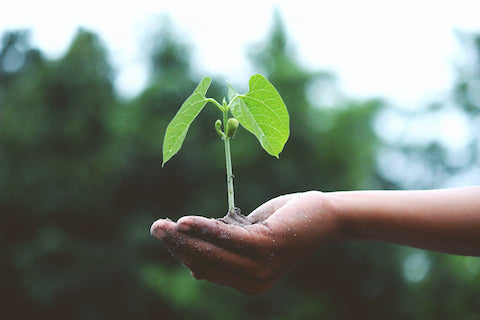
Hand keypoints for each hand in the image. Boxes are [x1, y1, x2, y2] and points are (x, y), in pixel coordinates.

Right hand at [150, 191, 341, 293]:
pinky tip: (185, 221)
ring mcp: (260, 267)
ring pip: (212, 252)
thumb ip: (226, 251)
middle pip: (205, 262)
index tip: (166, 235)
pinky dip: (204, 228)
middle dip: (177, 246)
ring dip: (184, 238)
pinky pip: (227, 238)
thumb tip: (194, 268)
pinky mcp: (266, 247)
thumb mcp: (250, 240)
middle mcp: (253, 282)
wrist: (322, 216)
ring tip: (162, 225)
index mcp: (248, 282)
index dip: (183, 253)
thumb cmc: (284, 224)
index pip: (206, 269)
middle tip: (155, 228)